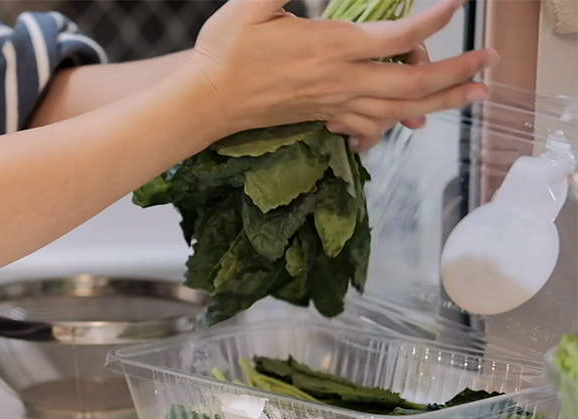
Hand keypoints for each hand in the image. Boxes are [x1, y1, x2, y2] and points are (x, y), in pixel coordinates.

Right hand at [188, 0, 496, 141]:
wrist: (207, 100)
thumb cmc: (225, 51)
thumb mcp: (253, 2)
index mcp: (332, 46)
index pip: (401, 37)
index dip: (436, 19)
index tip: (458, 3)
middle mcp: (341, 79)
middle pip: (414, 83)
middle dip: (459, 71)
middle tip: (490, 60)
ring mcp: (335, 103)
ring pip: (401, 110)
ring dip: (443, 102)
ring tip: (476, 93)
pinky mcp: (324, 116)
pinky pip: (371, 126)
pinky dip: (398, 123)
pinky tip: (416, 120)